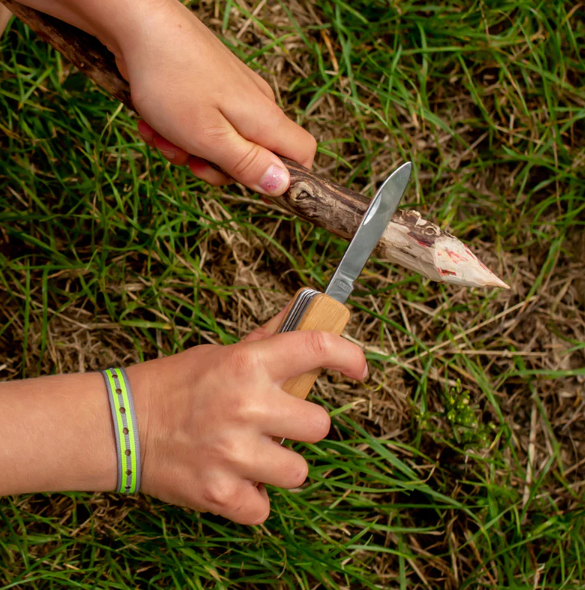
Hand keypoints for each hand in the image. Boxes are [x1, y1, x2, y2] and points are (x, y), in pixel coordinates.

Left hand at [117, 0, 315, 194]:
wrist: (138, 24)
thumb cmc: (173, 80)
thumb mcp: (210, 137)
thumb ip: (247, 165)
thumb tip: (282, 186)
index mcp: (265, 120)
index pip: (304, 153)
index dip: (287, 177)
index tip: (250, 183)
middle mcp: (256, 106)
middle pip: (255, 158)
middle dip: (219, 169)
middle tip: (192, 161)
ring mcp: (233, 97)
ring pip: (222, 144)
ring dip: (190, 151)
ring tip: (164, 135)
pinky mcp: (210, 90)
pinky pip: (202, 126)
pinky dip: (178, 132)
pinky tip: (154, 123)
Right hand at [127, 310, 367, 524]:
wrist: (120, 424)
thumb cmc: (175, 384)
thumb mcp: (222, 353)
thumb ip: (267, 340)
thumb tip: (304, 307)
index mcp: (248, 364)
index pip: (316, 349)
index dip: (349, 357)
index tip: (358, 370)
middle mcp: (247, 406)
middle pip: (320, 426)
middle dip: (304, 427)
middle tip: (277, 424)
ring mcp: (234, 453)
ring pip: (298, 473)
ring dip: (280, 467)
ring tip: (251, 455)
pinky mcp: (220, 493)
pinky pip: (264, 508)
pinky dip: (252, 499)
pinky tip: (234, 481)